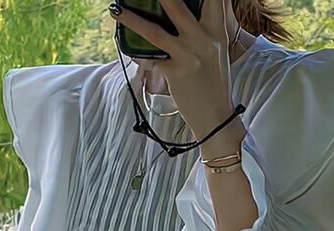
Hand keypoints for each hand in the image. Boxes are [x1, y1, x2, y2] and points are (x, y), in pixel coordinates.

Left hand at [109, 0, 237, 139]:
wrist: (215, 117)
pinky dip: (138, 54)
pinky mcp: (174, 74)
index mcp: (217, 31)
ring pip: (155, 33)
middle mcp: (203, 40)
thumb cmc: (214, 83)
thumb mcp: (216, 50)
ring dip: (133, 20)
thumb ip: (205, 29)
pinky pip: (150, 59)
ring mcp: (187, 57)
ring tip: (116, 9)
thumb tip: (189, 9)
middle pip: (179, 7)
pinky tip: (126, 46)